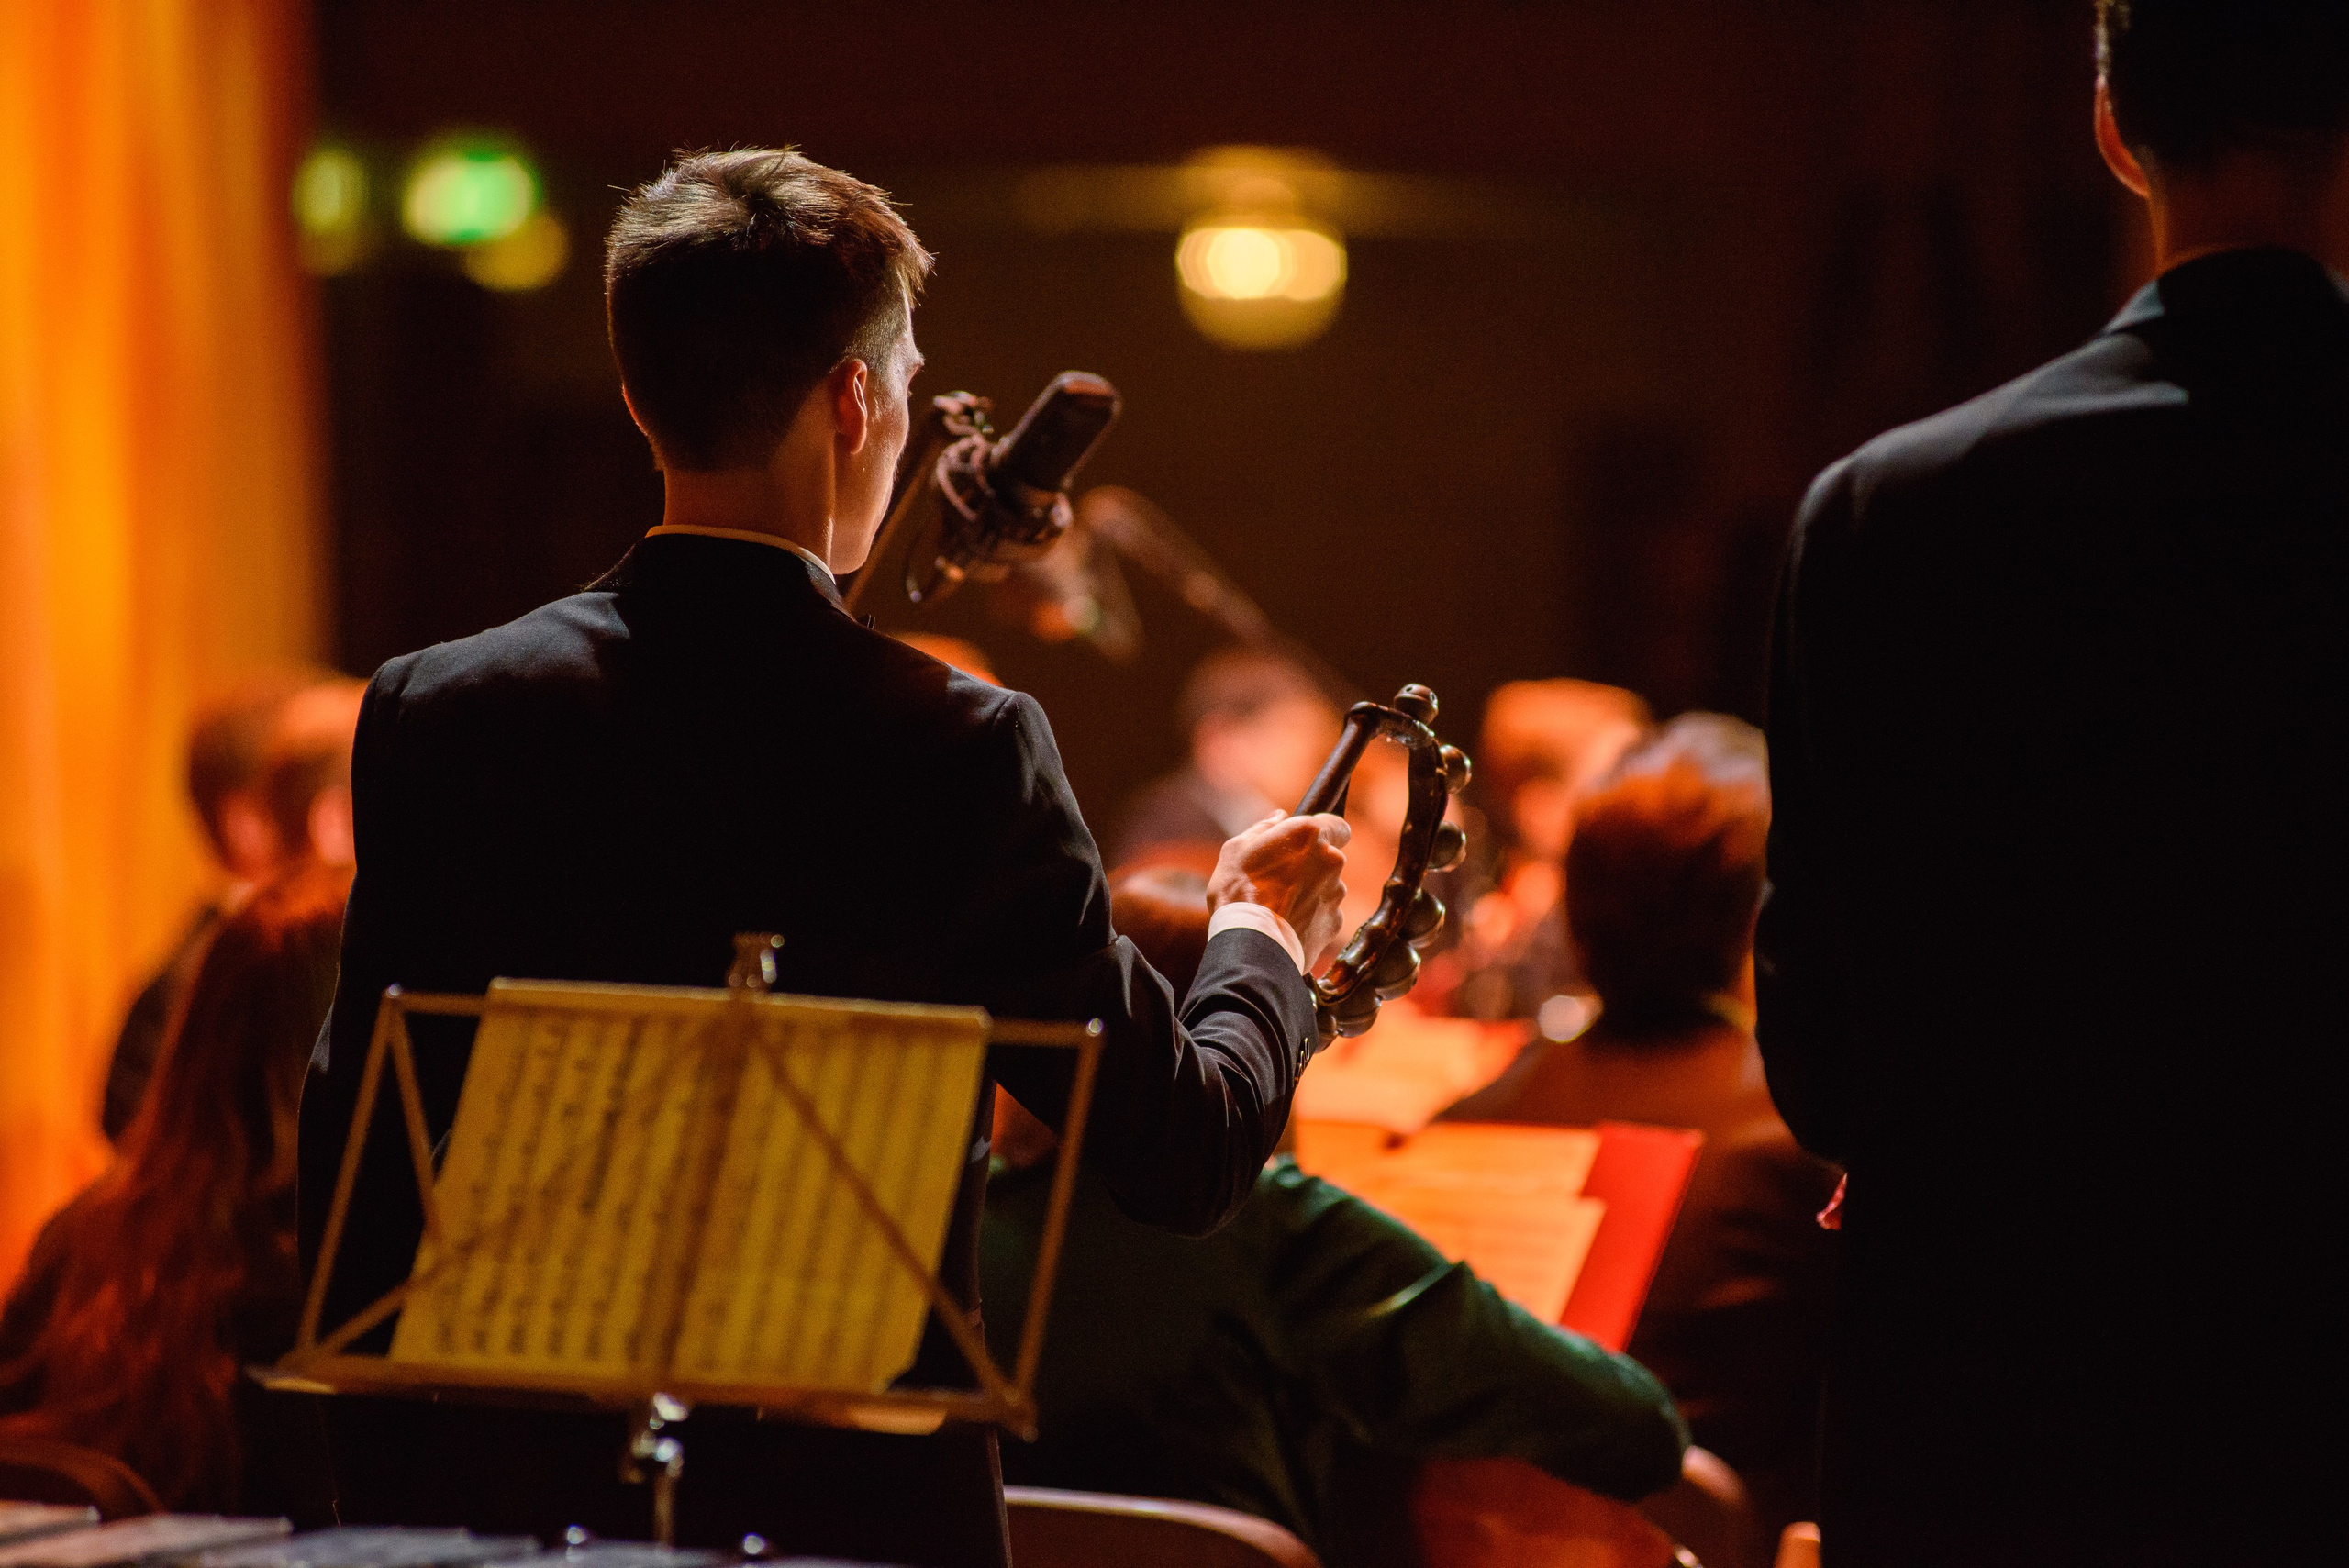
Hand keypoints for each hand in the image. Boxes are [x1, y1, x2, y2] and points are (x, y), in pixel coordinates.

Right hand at [1207, 811, 1351, 971]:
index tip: (1308, 844)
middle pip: (1329, 859)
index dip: (1324, 833)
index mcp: (1309, 834)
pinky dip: (1311, 917)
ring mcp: (1336, 893)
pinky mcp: (1335, 922)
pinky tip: (1287, 924)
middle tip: (1280, 879)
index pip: (1337, 825)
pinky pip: (1325, 914)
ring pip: (1327, 888)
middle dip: (1311, 866)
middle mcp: (1331, 860)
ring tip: (1279, 906)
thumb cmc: (1238, 891)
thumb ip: (1263, 828)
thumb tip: (1279, 817)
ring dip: (1311, 893)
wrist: (1250, 943)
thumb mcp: (1237, 849)